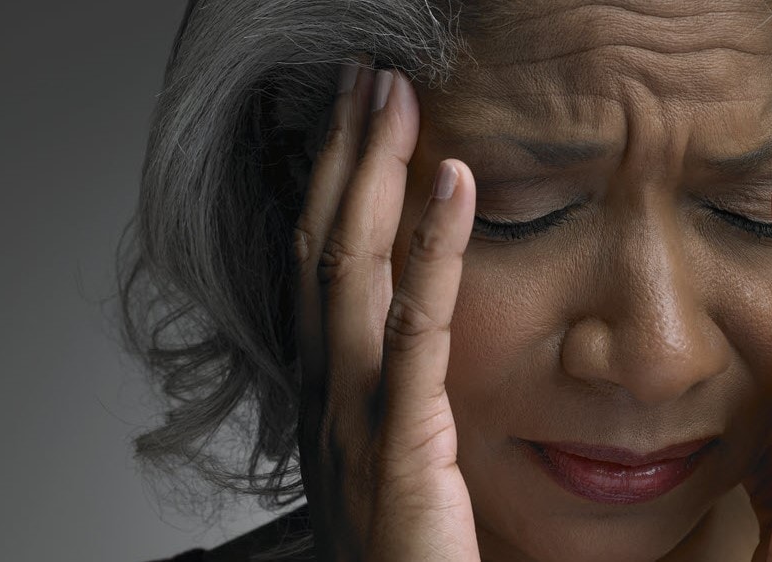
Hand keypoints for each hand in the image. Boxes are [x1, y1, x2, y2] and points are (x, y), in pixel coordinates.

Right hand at [292, 65, 479, 559]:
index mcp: (327, 391)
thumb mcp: (391, 461)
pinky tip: (454, 181)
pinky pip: (416, 328)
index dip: (329, 187)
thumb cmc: (407, 556)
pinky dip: (433, 247)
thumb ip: (397, 397)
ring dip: (370, 173)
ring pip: (350, 270)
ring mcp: (355, 415)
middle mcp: (326, 393)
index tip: (352, 122)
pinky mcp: (403, 442)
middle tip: (365, 77)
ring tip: (392, 95)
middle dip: (340, 155)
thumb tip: (417, 343)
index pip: (316, 267)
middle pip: (321, 247)